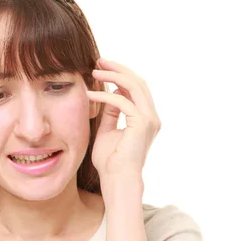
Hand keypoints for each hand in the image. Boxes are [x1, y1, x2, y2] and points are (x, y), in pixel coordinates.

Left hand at [86, 58, 161, 177]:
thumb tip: (109, 94)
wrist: (116, 179)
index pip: (136, 88)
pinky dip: (104, 95)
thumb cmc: (110, 161)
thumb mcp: (107, 131)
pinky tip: (89, 94)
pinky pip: (122, 102)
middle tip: (98, 61)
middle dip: (117, 69)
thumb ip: (110, 113)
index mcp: (145, 117)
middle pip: (137, 82)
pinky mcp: (141, 124)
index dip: (120, 74)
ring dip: (113, 76)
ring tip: (94, 71)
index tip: (101, 67)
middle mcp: (151, 116)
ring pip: (134, 86)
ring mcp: (149, 120)